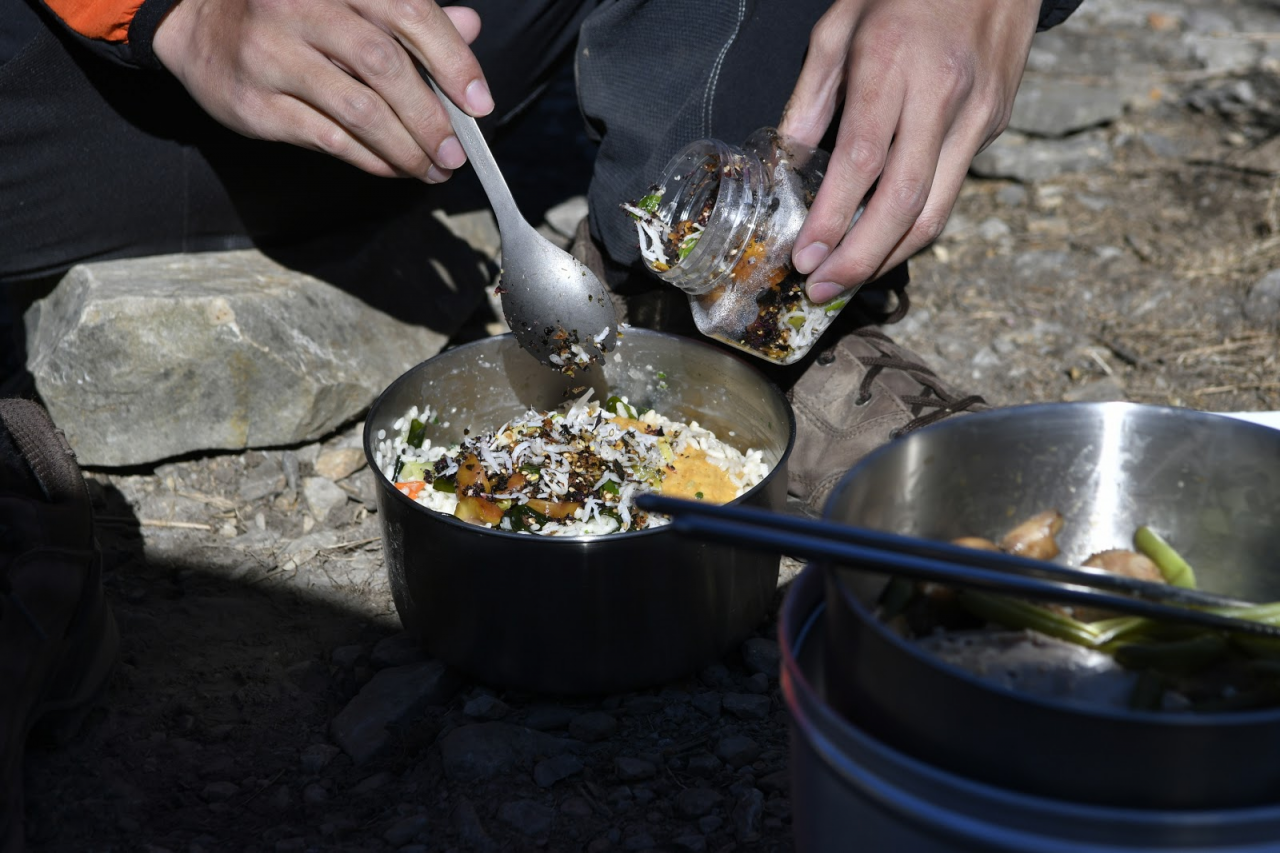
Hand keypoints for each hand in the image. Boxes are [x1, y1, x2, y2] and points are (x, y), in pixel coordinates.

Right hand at [153, 0, 491, 181]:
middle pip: (385, 67)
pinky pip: (329, 139)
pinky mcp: (257, 103)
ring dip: (406, 148)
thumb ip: (407, 16)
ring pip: (359, 111)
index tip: (479, 102)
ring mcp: (273, 55)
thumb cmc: (289, 13)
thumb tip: (469, 27)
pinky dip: (371, 160)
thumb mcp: (348, 2)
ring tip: (432, 168)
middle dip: (431, 118)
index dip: (453, 60)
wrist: (197, 24)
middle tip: (456, 153)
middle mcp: (302, 9)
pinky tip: (393, 167)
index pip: (408, 13)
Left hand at [779, 0, 1039, 301]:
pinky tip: (883, 241)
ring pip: (936, 210)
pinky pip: (951, 190)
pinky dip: (915, 225)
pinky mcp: (993, 124)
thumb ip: (813, 92)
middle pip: (904, 202)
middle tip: (822, 290)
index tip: (804, 256)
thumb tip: (791, 156)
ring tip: (848, 281)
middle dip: (859, 259)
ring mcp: (977, 114)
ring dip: (889, 257)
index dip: (832, 219)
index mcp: (894, 63)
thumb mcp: (841, 21)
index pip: (861, 161)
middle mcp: (942, 95)